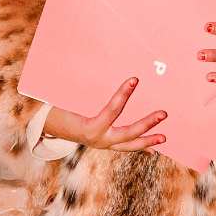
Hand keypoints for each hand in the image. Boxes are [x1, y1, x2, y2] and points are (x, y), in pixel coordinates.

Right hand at [39, 79, 167, 151]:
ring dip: (148, 141)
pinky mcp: (107, 145)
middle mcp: (99, 140)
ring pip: (130, 145)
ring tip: (164, 137)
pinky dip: (140, 146)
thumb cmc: (61, 109)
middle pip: (128, 133)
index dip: (123, 94)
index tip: (135, 80)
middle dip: (147, 124)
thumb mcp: (67, 98)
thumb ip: (81, 88)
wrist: (52, 127)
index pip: (111, 110)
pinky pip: (126, 147)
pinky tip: (153, 148)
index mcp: (90, 127)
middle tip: (163, 114)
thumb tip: (88, 67)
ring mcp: (104, 145)